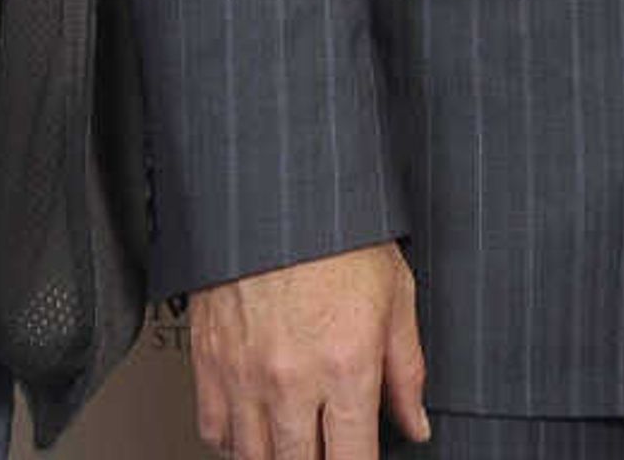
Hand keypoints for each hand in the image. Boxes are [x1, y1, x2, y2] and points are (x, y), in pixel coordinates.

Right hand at [188, 240, 430, 459]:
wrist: (277, 191)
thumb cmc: (338, 234)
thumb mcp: (396, 295)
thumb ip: (407, 371)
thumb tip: (415, 422)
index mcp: (346, 365)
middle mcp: (291, 378)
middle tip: (328, 450)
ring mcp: (244, 373)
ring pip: (253, 457)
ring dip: (276, 457)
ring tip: (294, 444)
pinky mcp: (208, 360)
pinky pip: (213, 430)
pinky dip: (232, 441)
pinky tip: (254, 429)